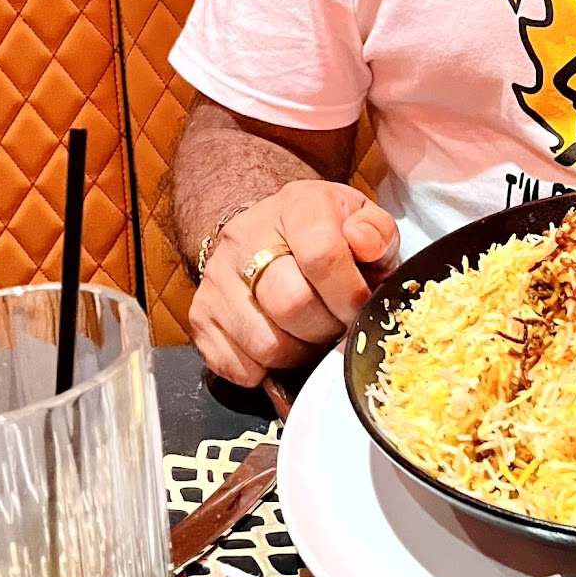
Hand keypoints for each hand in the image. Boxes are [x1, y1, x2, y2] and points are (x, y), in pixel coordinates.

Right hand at [189, 180, 398, 387]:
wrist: (269, 232)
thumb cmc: (325, 232)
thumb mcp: (360, 220)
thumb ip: (376, 232)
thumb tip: (364, 243)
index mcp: (295, 206)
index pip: (322, 255)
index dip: (349, 294)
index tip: (360, 307)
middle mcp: (246, 238)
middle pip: (291, 305)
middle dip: (326, 327)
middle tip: (337, 325)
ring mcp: (215, 279)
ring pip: (265, 344)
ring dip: (300, 353)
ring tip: (311, 334)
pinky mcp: (199, 316)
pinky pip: (237, 367)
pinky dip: (267, 370)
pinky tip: (282, 342)